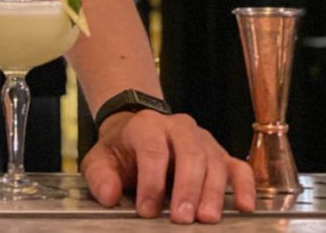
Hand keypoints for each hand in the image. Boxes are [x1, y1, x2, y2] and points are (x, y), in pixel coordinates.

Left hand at [81, 110, 255, 223]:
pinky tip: (245, 206)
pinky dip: (245, 186)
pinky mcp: (221, 156)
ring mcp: (203, 141)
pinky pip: (239, 167)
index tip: (147, 210)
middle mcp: (179, 128)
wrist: (139, 134)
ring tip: (207, 218)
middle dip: (187, 188)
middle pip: (190, 154)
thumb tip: (108, 195)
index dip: (151, 182)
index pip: (153, 151)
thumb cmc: (122, 151)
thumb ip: (100, 177)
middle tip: (182, 218)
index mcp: (147, 125)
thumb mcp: (101, 160)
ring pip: (215, 162)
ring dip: (213, 192)